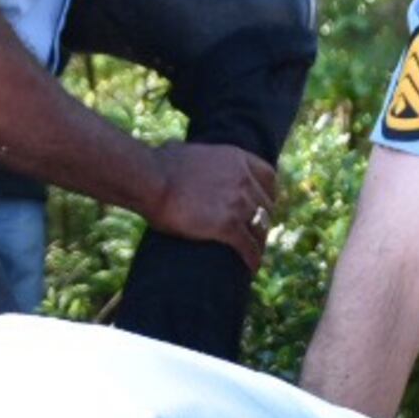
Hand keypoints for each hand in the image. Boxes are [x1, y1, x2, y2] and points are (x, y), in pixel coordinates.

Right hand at [148, 140, 278, 267]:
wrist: (150, 179)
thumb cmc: (158, 165)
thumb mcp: (185, 150)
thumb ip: (194, 155)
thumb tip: (176, 152)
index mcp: (236, 159)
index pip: (269, 176)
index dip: (268, 194)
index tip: (264, 205)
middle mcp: (244, 179)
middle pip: (267, 206)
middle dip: (263, 220)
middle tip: (256, 233)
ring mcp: (238, 202)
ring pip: (261, 229)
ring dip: (259, 243)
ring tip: (255, 254)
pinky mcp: (229, 226)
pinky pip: (249, 247)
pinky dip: (252, 259)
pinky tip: (251, 268)